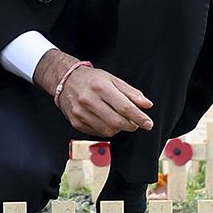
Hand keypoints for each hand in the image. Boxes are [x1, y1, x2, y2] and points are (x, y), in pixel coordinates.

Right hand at [33, 49, 154, 136]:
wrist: (65, 80)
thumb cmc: (91, 79)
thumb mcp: (113, 79)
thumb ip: (131, 92)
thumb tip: (147, 105)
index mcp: (101, 87)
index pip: (125, 107)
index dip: (139, 118)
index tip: (148, 123)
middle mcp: (89, 100)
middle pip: (117, 122)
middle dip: (131, 125)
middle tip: (135, 123)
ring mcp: (81, 113)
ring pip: (108, 130)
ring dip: (119, 129)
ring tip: (120, 121)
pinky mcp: (76, 122)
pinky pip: (97, 133)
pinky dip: (106, 130)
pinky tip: (107, 122)